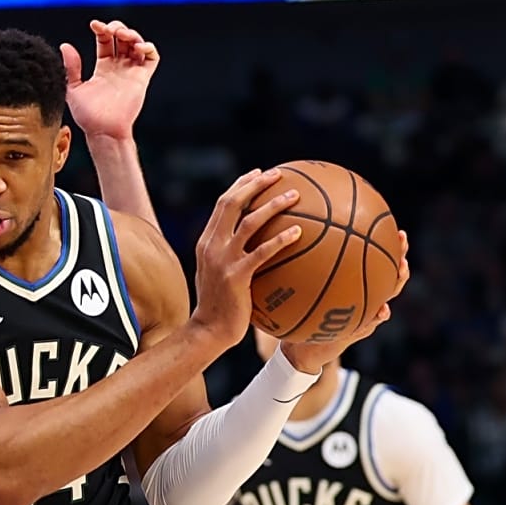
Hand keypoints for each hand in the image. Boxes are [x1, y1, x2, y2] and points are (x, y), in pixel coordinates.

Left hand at [63, 19, 158, 140]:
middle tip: (109, 28)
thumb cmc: (87, 116)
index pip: (105, 41)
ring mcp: (131, 72)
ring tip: (121, 34)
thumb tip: (65, 46)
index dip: (102, 30)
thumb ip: (71, 68)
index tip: (94, 24)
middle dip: (117, 27)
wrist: (102, 131)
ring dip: (132, 34)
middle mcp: (118, 67)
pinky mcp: (142, 79)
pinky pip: (152, 59)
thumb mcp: (72, 88)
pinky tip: (136, 46)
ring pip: (137, 44)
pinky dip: (148, 47)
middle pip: (122, 39)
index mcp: (103, 68)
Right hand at [189, 168, 302, 342]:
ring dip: (272, 205)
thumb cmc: (221, 306)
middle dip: (255, 184)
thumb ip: (232, 256)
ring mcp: (222, 259)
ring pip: (248, 222)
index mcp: (207, 241)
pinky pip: (262, 252)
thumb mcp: (219, 275)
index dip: (241, 185)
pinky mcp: (235, 275)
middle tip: (278, 174)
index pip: (222, 204)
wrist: (209, 330)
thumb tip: (260, 245)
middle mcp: (211, 245)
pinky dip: (280, 239)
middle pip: (231, 203)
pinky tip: (299, 232)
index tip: (259, 174)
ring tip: (294, 195)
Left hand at [280, 230, 410, 373]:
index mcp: (354, 286)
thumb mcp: (302, 290)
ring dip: (396, 282)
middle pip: (389, 275)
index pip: (374, 262)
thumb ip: (304, 270)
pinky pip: (371, 322)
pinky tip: (384, 309)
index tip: (393, 228)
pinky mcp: (357, 332)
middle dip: (398, 255)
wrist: (304, 347)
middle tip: (402, 239)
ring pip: (387, 296)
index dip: (387, 246)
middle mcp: (365, 298)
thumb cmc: (303, 314)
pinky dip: (378, 316)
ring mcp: (365, 315)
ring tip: (403, 269)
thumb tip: (293, 236)